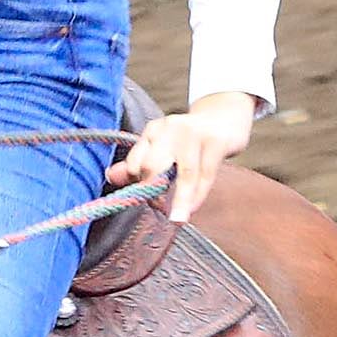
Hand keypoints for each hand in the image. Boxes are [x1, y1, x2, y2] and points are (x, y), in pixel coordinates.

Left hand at [109, 90, 259, 224]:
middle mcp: (170, 128)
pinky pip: (206, 174)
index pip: (136, 162)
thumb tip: (111, 177)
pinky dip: (199, 194)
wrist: (225, 116)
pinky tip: (193, 208)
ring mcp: (194, 134)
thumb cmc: (190, 138)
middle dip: (154, 190)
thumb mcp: (161, 146)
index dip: (136, 184)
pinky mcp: (216, 141)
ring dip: (181, 199)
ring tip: (177, 220)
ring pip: (185, 173)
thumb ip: (137, 162)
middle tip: (159, 208)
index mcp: (153, 130)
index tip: (141, 200)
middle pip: (154, 165)